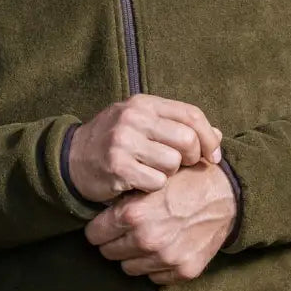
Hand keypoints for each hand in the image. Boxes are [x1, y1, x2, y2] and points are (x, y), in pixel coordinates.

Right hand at [68, 95, 221, 202]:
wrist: (71, 158)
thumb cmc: (115, 141)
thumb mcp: (144, 125)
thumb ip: (179, 127)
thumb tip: (218, 136)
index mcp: (144, 103)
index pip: (191, 115)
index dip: (209, 137)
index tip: (213, 156)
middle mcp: (134, 117)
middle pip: (187, 140)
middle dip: (192, 158)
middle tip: (182, 167)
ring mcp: (124, 141)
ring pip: (172, 162)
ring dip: (169, 174)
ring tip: (153, 172)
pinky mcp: (117, 165)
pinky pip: (155, 181)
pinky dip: (153, 187)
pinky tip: (139, 183)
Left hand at [84, 162, 236, 283]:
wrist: (227, 195)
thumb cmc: (187, 180)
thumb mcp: (151, 177)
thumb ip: (124, 193)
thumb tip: (97, 205)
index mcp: (133, 214)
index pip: (94, 235)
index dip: (98, 227)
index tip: (105, 224)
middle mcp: (147, 239)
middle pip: (108, 253)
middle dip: (113, 241)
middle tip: (126, 231)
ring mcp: (166, 258)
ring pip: (129, 268)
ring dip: (133, 255)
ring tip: (146, 238)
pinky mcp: (184, 271)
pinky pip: (154, 277)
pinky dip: (156, 266)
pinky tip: (165, 247)